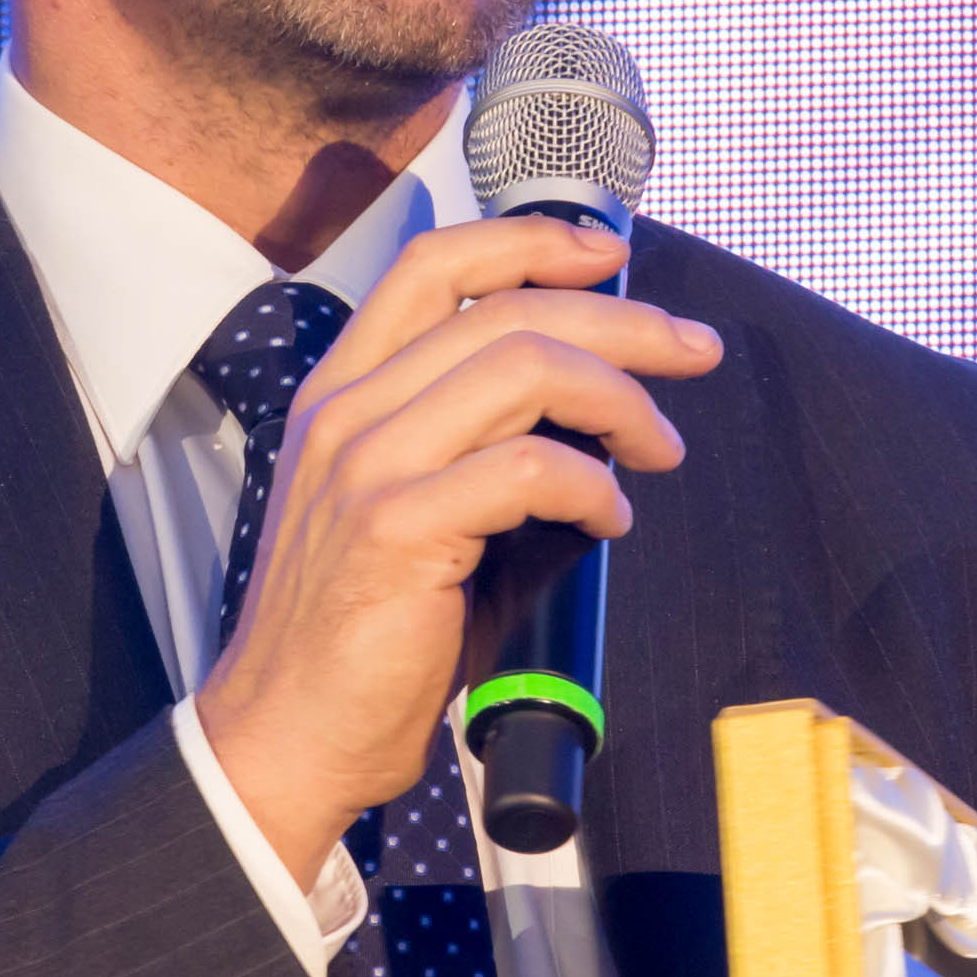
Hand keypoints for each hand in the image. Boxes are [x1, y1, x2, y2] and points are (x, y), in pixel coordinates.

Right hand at [193, 216, 721, 881]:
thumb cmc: (356, 635)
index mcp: (341, 394)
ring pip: (523, 368)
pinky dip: (592, 487)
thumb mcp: (397, 508)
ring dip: (621, 399)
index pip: (434, 266)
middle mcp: (346, 414)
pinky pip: (528, 470)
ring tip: (661, 448)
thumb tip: (585, 407)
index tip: (612, 255)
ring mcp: (366, 468)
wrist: (284, 735)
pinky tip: (611, 519)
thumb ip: (465, 443)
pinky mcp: (396, 530)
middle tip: (692, 350)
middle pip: (504, 310)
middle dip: (621, 319)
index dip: (532, 241)